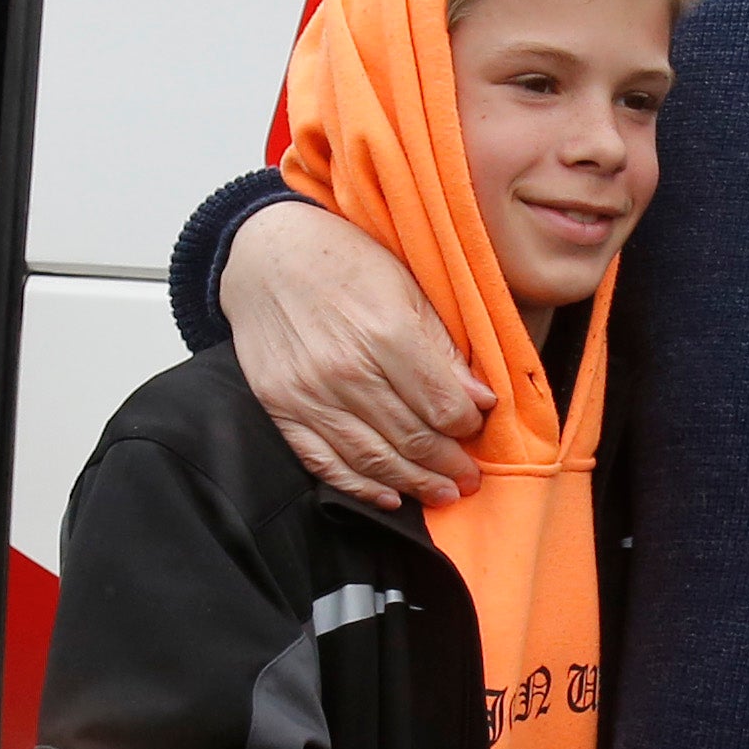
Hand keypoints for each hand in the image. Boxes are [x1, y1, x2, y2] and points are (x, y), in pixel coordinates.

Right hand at [223, 200, 491, 507]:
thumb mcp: (407, 287)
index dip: (468, 426)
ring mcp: (309, 394)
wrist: (266, 251)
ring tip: (441, 493)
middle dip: (448, 464)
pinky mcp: (281, 408)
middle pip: (412, 437)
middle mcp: (347, 370)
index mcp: (387, 333)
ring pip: (372, 458)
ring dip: (413, 484)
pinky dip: (359, 487)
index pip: (443, 404)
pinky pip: (323, 462)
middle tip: (469, 478)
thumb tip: (482, 399)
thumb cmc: (344, 262)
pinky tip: (388, 496)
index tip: (476, 428)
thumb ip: (444, 347)